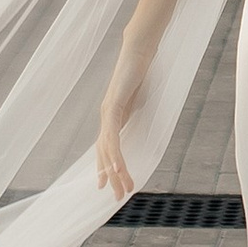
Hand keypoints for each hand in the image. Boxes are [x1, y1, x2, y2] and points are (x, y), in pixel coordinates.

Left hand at [97, 66, 139, 203]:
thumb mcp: (141, 96)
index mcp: (112, 115)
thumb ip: (137, 108)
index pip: (105, 147)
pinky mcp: (113, 106)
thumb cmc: (142, 69)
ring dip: (115, 171)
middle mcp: (106, 116)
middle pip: (104, 153)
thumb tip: (143, 115)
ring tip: (123, 189)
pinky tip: (119, 169)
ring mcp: (107, 111)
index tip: (105, 185)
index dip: (105, 167)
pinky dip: (115, 155)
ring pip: (108, 149)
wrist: (139, 48)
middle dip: (111, 176)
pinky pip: (113, 136)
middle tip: (116, 197)